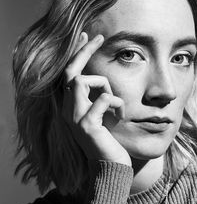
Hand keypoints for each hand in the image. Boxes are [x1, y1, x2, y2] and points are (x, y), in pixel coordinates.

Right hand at [62, 32, 131, 166]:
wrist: (109, 167)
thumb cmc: (108, 140)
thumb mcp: (100, 116)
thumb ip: (97, 99)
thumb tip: (104, 82)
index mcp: (71, 107)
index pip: (68, 74)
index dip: (76, 53)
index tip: (86, 36)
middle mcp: (68, 110)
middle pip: (70, 71)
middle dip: (83, 50)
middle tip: (98, 36)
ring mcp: (75, 117)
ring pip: (82, 81)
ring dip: (105, 86)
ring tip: (116, 104)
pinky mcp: (87, 125)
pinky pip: (103, 99)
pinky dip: (116, 103)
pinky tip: (121, 116)